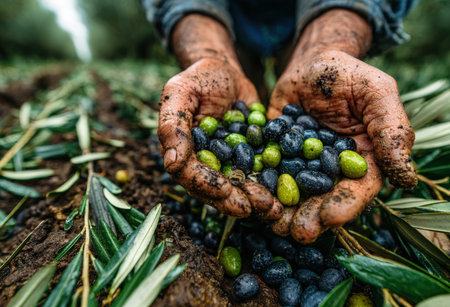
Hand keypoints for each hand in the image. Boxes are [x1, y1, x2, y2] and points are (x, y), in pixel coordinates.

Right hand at [158, 58, 282, 217]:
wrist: (227, 72)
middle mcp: (202, 163)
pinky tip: (285, 195)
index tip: (225, 190)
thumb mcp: (182, 93)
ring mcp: (226, 163)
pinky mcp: (247, 158)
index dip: (206, 185)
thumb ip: (172, 125)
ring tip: (274, 208)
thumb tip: (171, 163)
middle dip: (235, 200)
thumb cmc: (200, 77)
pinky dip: (271, 185)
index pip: (189, 176)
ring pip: (238, 187)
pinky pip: (258, 175)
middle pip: (215, 189)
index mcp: (181, 151)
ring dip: (255, 198)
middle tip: (255, 207)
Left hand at [268, 10, 416, 242]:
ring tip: (273, 222)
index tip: (330, 219)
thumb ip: (392, 132)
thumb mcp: (377, 94)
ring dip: (283, 210)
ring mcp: (300, 164)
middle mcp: (331, 169)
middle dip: (311, 216)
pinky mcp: (275, 154)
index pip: (357, 189)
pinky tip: (252, 194)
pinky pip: (267, 172)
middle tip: (297, 232)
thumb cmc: (348, 74)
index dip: (345, 205)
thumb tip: (407, 179)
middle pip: (322, 198)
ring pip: (293, 192)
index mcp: (362, 160)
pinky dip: (260, 185)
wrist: (310, 63)